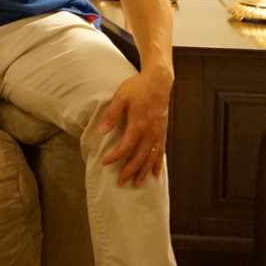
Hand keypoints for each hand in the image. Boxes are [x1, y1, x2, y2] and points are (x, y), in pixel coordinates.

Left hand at [99, 67, 172, 186]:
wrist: (159, 81)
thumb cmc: (138, 88)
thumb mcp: (121, 97)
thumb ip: (112, 115)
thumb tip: (102, 130)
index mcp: (138, 125)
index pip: (126, 147)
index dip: (116, 157)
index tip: (105, 163)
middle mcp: (150, 132)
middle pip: (140, 157)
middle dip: (130, 171)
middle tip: (121, 183)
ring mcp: (158, 133)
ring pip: (151, 157)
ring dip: (144, 172)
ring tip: (137, 184)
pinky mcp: (163, 131)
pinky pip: (161, 151)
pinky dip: (157, 163)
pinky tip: (155, 173)